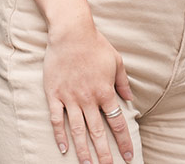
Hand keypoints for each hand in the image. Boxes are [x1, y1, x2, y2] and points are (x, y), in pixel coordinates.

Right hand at [44, 21, 133, 162]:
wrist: (70, 32)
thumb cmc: (95, 45)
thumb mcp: (116, 61)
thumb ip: (123, 82)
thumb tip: (130, 99)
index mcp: (105, 91)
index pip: (117, 122)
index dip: (124, 141)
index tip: (128, 156)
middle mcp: (88, 98)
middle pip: (98, 132)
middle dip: (104, 154)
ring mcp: (70, 97)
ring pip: (77, 130)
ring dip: (83, 150)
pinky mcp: (54, 94)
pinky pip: (56, 119)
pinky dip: (59, 135)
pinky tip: (63, 149)